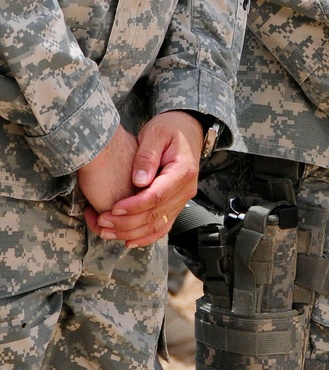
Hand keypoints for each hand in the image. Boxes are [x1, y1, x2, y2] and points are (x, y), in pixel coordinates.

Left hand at [89, 111, 203, 246]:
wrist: (185, 130)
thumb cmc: (169, 129)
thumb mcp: (156, 133)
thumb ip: (147, 156)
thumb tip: (139, 180)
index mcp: (183, 172)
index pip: (157, 196)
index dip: (134, 206)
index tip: (113, 208)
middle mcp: (186, 190)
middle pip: (156, 215)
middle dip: (126, 222)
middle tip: (102, 221)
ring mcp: (181, 200)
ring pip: (158, 226)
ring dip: (132, 233)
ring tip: (106, 230)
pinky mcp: (175, 205)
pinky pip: (162, 227)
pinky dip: (145, 237)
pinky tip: (127, 240)